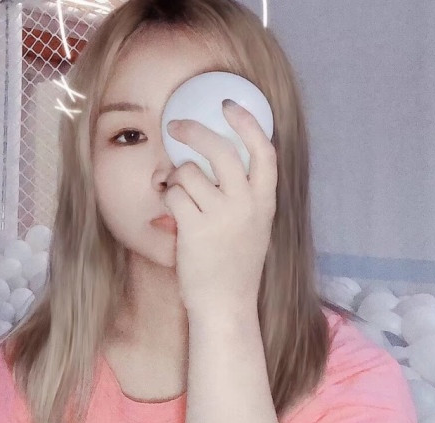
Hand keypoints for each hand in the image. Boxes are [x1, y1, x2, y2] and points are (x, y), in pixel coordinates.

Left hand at [163, 101, 276, 317]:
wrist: (226, 304)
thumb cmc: (235, 267)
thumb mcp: (254, 227)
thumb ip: (245, 195)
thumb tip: (216, 160)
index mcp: (265, 202)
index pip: (263, 150)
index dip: (246, 122)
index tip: (229, 105)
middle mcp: (246, 203)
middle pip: (219, 149)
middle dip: (193, 131)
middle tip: (176, 126)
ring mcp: (221, 215)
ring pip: (188, 172)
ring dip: (177, 181)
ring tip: (182, 202)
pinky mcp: (195, 227)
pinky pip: (173, 194)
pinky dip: (169, 200)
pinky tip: (175, 217)